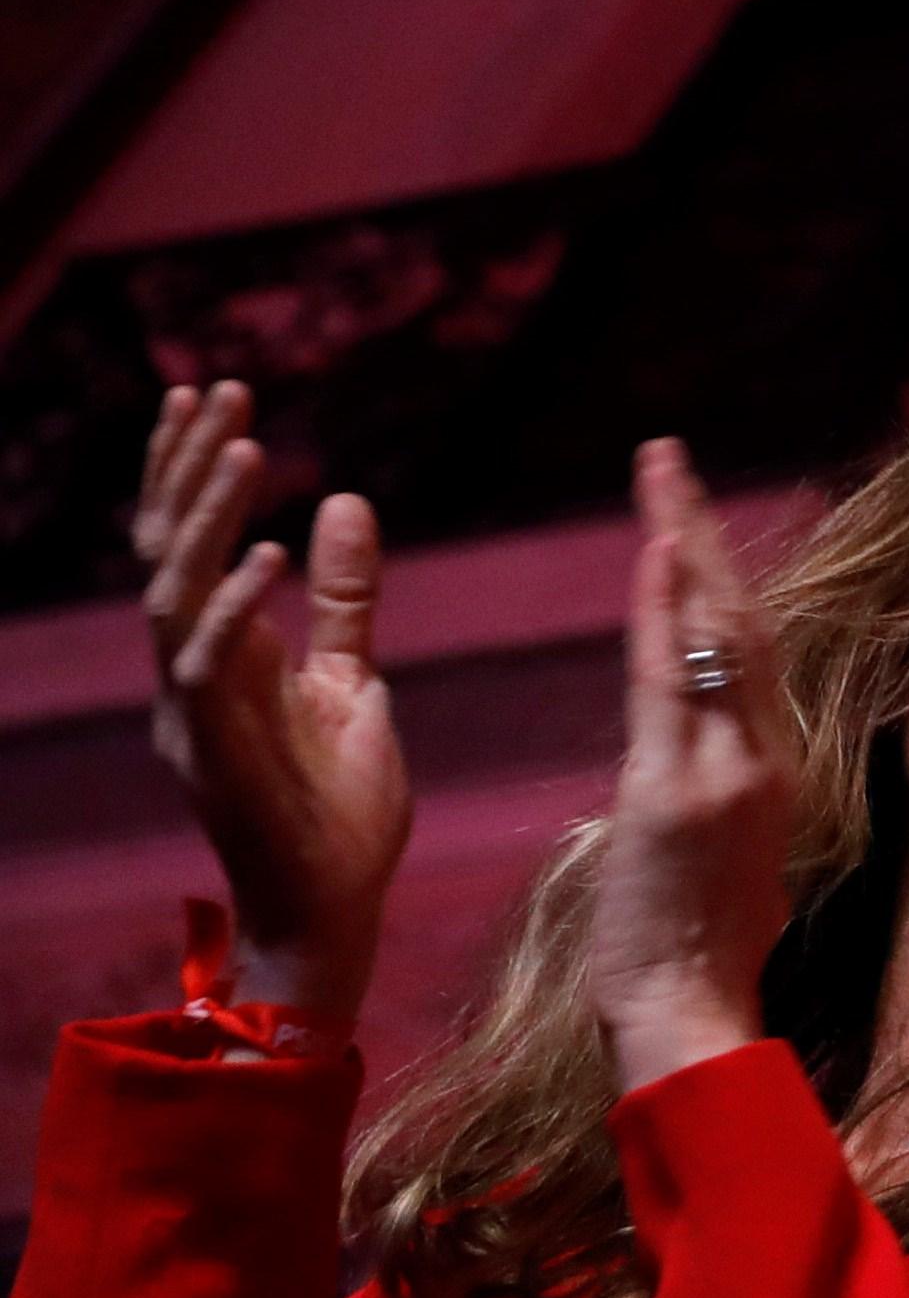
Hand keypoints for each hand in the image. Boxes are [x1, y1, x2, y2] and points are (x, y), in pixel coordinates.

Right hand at [131, 383, 407, 1024]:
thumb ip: (345, 600)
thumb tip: (344, 499)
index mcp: (220, 656)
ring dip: (210, 520)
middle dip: (187, 471)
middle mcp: (191, 676)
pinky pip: (212, 665)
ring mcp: (194, 714)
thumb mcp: (352, 679)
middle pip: (167, 553)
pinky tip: (275, 552)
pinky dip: (238, 606)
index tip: (214, 395)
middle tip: (220, 391)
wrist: (339, 906)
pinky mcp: (218, 751)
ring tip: (249, 447)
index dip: (192, 471)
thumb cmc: (339, 804)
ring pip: (174, 596)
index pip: (189, 545)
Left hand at [584, 442, 802, 1096]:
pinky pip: (674, 686)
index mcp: (767, 770)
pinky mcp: (680, 794)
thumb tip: (701, 754)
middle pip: (739, 621)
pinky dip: (669, 613)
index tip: (687, 515)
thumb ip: (715, 791)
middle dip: (700, 532)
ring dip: (683, 545)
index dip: (718, 576)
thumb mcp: (718, 858)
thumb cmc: (692, 956)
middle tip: (666, 456)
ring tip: (660, 475)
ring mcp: (725, 772)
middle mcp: (760, 758)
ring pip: (714, 637)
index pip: (746, 652)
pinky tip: (659, 553)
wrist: (688, 1019)